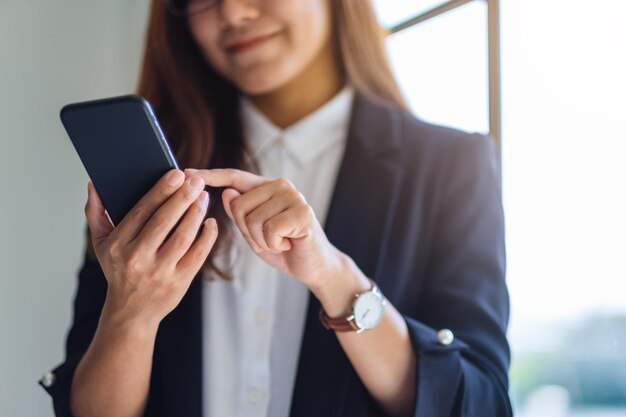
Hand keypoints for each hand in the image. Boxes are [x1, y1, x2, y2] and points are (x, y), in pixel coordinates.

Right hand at [84, 169, 218, 328]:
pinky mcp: (179, 282)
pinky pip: (198, 255)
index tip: (177, 173)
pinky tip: (210, 222)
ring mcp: (160, 272)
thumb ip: (97, 212)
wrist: (130, 312)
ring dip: (196, 214)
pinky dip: (207, 237)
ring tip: (204, 196)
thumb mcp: (101, 243)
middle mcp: (137, 259)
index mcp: (118, 245)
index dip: (161, 191)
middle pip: (164, 222)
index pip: (141, 212)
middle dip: (182, 198)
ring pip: (183, 237)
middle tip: (197, 180)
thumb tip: (94, 183)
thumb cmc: (118, 270)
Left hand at [185, 168, 345, 291]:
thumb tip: (227, 193)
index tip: (187, 174)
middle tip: (269, 239)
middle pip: (239, 205)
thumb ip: (239, 214)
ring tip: (280, 241)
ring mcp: (293, 197)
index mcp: (266, 187)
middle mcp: (281, 185)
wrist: (314, 266)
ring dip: (263, 240)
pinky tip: (288, 244)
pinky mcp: (303, 212)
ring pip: (252, 219)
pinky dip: (275, 244)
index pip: (235, 176)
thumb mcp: (254, 232)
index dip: (211, 176)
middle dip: (248, 231)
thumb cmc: (283, 247)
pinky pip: (270, 229)